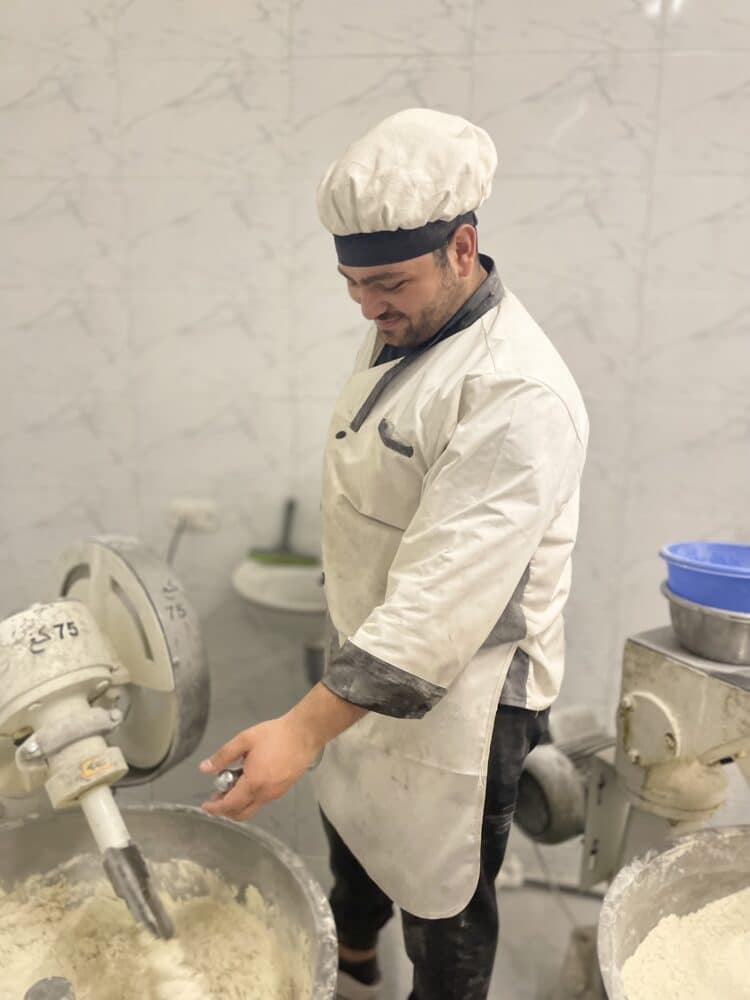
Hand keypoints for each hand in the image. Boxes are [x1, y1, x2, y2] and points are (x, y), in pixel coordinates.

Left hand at [198, 716, 319, 821]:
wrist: (304, 734)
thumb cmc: (276, 735)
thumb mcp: (244, 740)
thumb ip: (223, 756)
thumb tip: (205, 768)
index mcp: (253, 783)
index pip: (229, 805)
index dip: (215, 808)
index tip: (206, 806)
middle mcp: (265, 794)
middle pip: (241, 814)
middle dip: (225, 810)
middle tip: (216, 797)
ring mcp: (276, 793)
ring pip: (252, 808)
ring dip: (238, 803)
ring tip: (232, 783)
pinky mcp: (283, 789)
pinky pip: (262, 800)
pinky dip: (250, 797)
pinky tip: (249, 779)